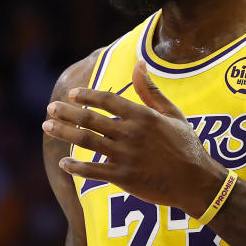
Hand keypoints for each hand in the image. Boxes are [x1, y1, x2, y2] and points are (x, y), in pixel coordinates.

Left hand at [42, 61, 225, 215]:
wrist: (197, 181)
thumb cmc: (187, 145)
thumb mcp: (173, 113)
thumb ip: (151, 90)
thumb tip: (139, 64)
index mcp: (143, 116)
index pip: (108, 100)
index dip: (87, 96)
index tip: (72, 94)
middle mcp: (132, 133)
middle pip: (91, 119)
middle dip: (66, 113)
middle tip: (50, 109)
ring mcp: (127, 156)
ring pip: (88, 141)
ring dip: (65, 133)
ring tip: (48, 127)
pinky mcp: (124, 178)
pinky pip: (94, 171)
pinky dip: (77, 167)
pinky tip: (64, 163)